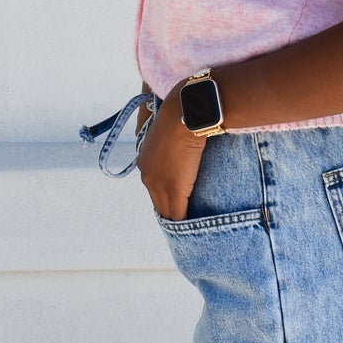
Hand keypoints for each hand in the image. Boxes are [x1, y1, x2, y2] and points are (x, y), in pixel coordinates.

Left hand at [137, 87, 206, 220]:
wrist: (187, 111)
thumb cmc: (184, 114)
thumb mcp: (176, 130)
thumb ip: (177, 145)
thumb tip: (187, 147)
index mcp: (146, 160)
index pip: (155, 186)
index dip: (167, 195)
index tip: (178, 201)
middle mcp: (148, 174)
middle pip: (158, 202)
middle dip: (170, 211)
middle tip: (185, 221)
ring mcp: (159, 183)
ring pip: (166, 211)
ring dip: (178, 219)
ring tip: (191, 230)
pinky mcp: (174, 190)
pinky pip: (178, 214)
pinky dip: (186, 223)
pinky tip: (195, 230)